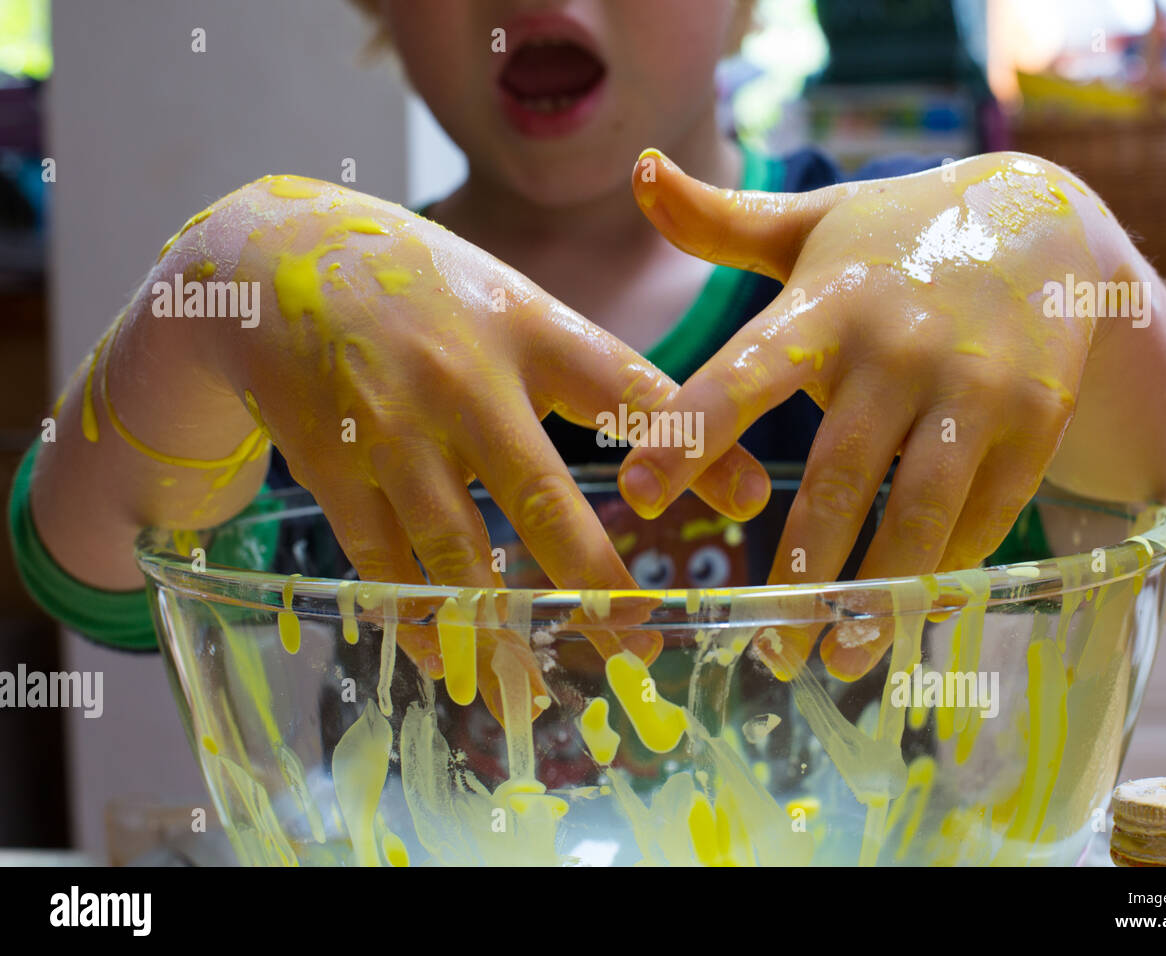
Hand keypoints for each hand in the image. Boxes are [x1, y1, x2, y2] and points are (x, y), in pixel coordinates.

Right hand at [184, 175, 770, 713]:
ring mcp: (393, 424)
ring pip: (454, 548)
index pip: (626, 387)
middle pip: (540, 495)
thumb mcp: (518, 306)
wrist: (271, 259)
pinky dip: (413, 617)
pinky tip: (444, 661)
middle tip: (639, 649)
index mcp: (528, 327)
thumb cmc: (425, 290)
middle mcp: (466, 378)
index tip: (749, 507)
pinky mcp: (332, 462)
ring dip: (497, 629)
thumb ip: (603, 376)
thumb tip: (702, 446)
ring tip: (535, 692)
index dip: (689, 444)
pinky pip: (380, 558)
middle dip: (594, 581)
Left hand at [619, 150, 1103, 679]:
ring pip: (921, 509)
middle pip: (840, 474)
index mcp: (826, 304)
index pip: (745, 374)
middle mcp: (899, 348)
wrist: (1045, 222)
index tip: (636, 492)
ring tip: (838, 656)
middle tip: (763, 647)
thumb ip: (721, 221)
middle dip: (800, 566)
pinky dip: (948, 567)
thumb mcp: (810, 223)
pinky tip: (911, 611)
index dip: (689, 433)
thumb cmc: (896, 237)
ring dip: (881, 594)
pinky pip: (987, 511)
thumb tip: (639, 173)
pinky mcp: (1034, 421)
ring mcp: (975, 387)